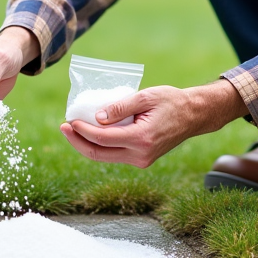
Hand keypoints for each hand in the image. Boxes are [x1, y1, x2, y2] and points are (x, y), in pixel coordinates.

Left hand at [60, 79, 246, 167]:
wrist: (193, 116)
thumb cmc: (171, 101)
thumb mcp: (146, 97)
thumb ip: (120, 107)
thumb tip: (96, 117)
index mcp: (141, 138)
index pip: (102, 138)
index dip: (82, 130)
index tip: (69, 120)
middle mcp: (140, 155)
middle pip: (99, 154)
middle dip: (77, 141)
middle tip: (63, 127)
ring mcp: (141, 160)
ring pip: (105, 157)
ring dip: (86, 144)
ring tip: (73, 129)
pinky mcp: (141, 159)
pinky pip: (114, 155)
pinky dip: (100, 145)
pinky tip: (90, 132)